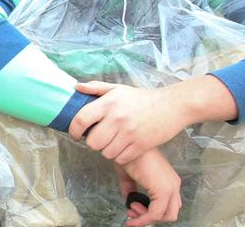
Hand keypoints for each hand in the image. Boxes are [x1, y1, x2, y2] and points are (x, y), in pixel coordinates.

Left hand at [69, 82, 186, 164]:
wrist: (171, 106)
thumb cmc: (142, 98)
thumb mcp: (118, 89)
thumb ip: (96, 88)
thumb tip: (76, 87)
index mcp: (108, 103)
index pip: (81, 120)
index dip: (73, 131)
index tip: (75, 135)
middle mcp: (117, 119)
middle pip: (93, 142)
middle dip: (92, 143)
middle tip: (99, 138)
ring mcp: (129, 133)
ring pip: (106, 153)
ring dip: (106, 150)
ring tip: (111, 143)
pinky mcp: (141, 145)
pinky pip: (121, 158)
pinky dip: (119, 156)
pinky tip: (122, 148)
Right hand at [114, 149, 181, 226]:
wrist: (126, 145)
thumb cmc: (128, 155)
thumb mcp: (129, 175)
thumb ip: (131, 188)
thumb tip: (129, 200)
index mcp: (169, 180)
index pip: (167, 204)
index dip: (151, 211)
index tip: (133, 208)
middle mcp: (174, 185)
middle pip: (170, 212)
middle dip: (150, 217)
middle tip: (133, 212)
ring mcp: (171, 188)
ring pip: (167, 216)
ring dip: (147, 218)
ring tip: (131, 210)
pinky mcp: (163, 190)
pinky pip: (156, 213)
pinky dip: (144, 217)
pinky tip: (132, 211)